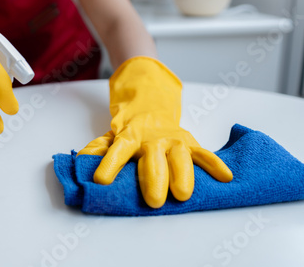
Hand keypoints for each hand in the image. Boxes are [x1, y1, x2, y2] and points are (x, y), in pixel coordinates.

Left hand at [78, 57, 232, 207]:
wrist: (150, 106)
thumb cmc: (129, 130)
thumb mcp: (110, 136)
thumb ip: (98, 148)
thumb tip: (82, 160)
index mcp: (129, 138)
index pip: (118, 151)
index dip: (109, 165)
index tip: (101, 181)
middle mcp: (152, 139)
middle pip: (153, 159)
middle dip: (154, 179)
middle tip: (154, 201)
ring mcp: (173, 140)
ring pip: (180, 157)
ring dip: (183, 175)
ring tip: (184, 194)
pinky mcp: (190, 142)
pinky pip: (204, 153)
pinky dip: (214, 164)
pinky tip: (225, 177)